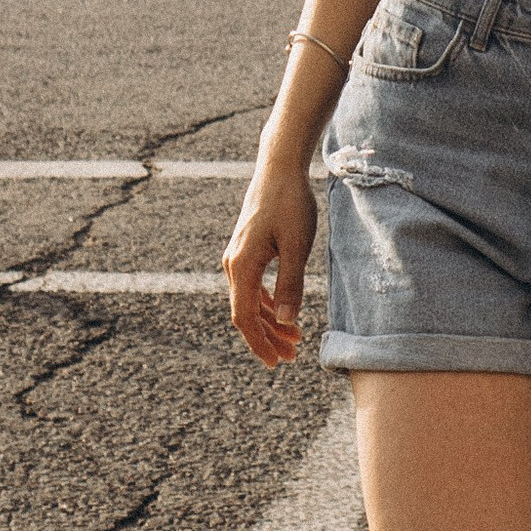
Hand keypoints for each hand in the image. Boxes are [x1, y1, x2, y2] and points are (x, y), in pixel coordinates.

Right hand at [223, 163, 318, 369]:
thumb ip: (290, 285)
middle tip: (291, 356)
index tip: (276, 361)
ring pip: (250, 301)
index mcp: (241, 266)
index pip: (244, 317)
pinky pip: (253, 286)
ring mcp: (238, 257)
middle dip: (268, 337)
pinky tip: (284, 314)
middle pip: (246, 313)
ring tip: (294, 339)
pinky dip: (268, 303)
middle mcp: (233, 264)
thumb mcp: (296, 246)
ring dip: (270, 322)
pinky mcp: (247, 250)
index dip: (259, 342)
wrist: (280, 169)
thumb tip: (286, 321)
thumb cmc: (291, 204)